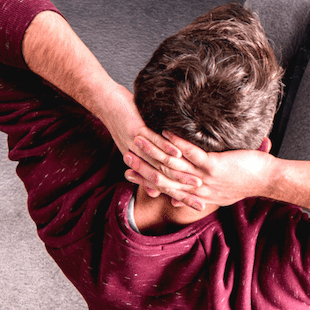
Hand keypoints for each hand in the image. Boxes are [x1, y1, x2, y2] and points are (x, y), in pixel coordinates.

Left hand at [97, 84, 199, 203]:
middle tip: (202, 199)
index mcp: (141, 165)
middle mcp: (138, 160)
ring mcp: (136, 146)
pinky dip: (166, 148)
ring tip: (196, 180)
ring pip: (159, 164)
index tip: (200, 206)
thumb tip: (159, 187)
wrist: (107, 103)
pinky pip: (152, 141)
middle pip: (163, 180)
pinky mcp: (135, 131)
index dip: (181, 196)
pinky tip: (179, 152)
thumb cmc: (128, 122)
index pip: (164, 186)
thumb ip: (150, 164)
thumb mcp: (139, 146)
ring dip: (178, 173)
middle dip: (184, 190)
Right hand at [123, 133, 274, 210]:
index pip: (167, 188)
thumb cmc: (248, 180)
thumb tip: (190, 189)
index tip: (130, 173)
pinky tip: (165, 131)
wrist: (268, 180)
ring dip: (155, 151)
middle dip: (143, 167)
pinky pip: (193, 154)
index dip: (147, 180)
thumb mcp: (223, 191)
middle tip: (125, 157)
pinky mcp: (215, 167)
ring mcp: (206, 178)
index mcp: (200, 194)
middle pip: (164, 178)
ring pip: (174, 165)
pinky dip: (178, 142)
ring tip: (138, 139)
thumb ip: (204, 189)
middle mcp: (199, 188)